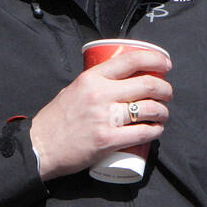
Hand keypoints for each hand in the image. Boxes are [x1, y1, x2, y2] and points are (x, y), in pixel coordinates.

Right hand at [29, 50, 171, 179]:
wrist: (39, 147)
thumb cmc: (56, 119)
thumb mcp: (73, 90)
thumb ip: (95, 84)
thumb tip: (120, 81)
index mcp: (92, 78)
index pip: (131, 60)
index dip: (155, 60)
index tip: (166, 65)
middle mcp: (100, 94)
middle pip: (147, 85)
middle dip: (165, 89)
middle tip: (167, 94)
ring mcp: (105, 118)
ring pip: (149, 109)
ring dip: (163, 111)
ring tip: (163, 114)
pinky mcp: (108, 140)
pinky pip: (142, 133)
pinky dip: (156, 131)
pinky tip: (157, 130)